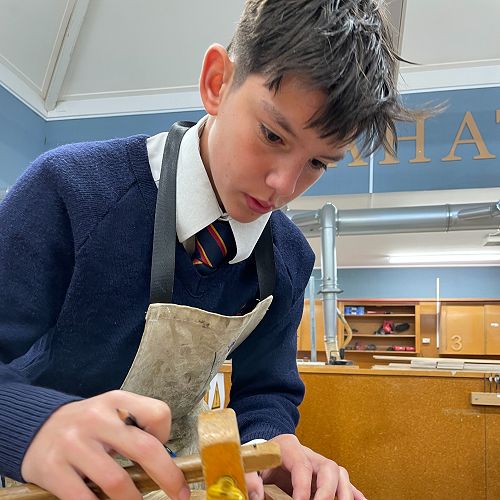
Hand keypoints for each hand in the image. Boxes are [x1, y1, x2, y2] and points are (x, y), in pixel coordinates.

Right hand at [21, 390, 189, 499]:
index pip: (158, 413)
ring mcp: (73, 443)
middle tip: (179, 495)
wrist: (34, 427)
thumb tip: (164, 461)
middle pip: (145, 448)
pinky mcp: (52, 468)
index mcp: (116, 401)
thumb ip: (134, 429)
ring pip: (116, 481)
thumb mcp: (111, 413)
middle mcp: (96, 418)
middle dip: (167, 476)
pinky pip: (83, 499)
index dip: (167, 435)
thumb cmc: (85, 426)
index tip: (165, 450)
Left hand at [246, 434, 365, 499]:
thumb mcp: (250, 465)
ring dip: (345, 492)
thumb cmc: (259, 460)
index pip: (302, 465)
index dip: (303, 487)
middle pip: (328, 466)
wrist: (264, 454)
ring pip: (339, 472)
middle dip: (327, 491)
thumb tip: (256, 495)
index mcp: (289, 447)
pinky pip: (343, 481)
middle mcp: (308, 453)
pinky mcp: (324, 475)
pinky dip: (354, 492)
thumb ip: (249, 478)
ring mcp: (319, 463)